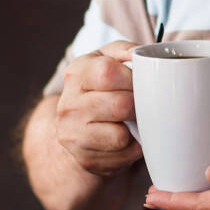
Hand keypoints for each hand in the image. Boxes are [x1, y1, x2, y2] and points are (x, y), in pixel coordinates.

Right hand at [55, 40, 142, 176]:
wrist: (79, 128)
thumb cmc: (103, 89)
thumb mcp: (109, 61)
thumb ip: (125, 50)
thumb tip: (141, 53)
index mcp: (76, 73)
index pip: (107, 72)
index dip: (132, 78)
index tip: (140, 82)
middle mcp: (68, 103)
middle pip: (120, 105)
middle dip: (139, 105)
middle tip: (140, 105)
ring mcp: (72, 133)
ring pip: (121, 134)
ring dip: (136, 128)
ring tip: (133, 121)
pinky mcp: (84, 158)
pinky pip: (123, 154)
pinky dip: (133, 148)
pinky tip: (127, 139)